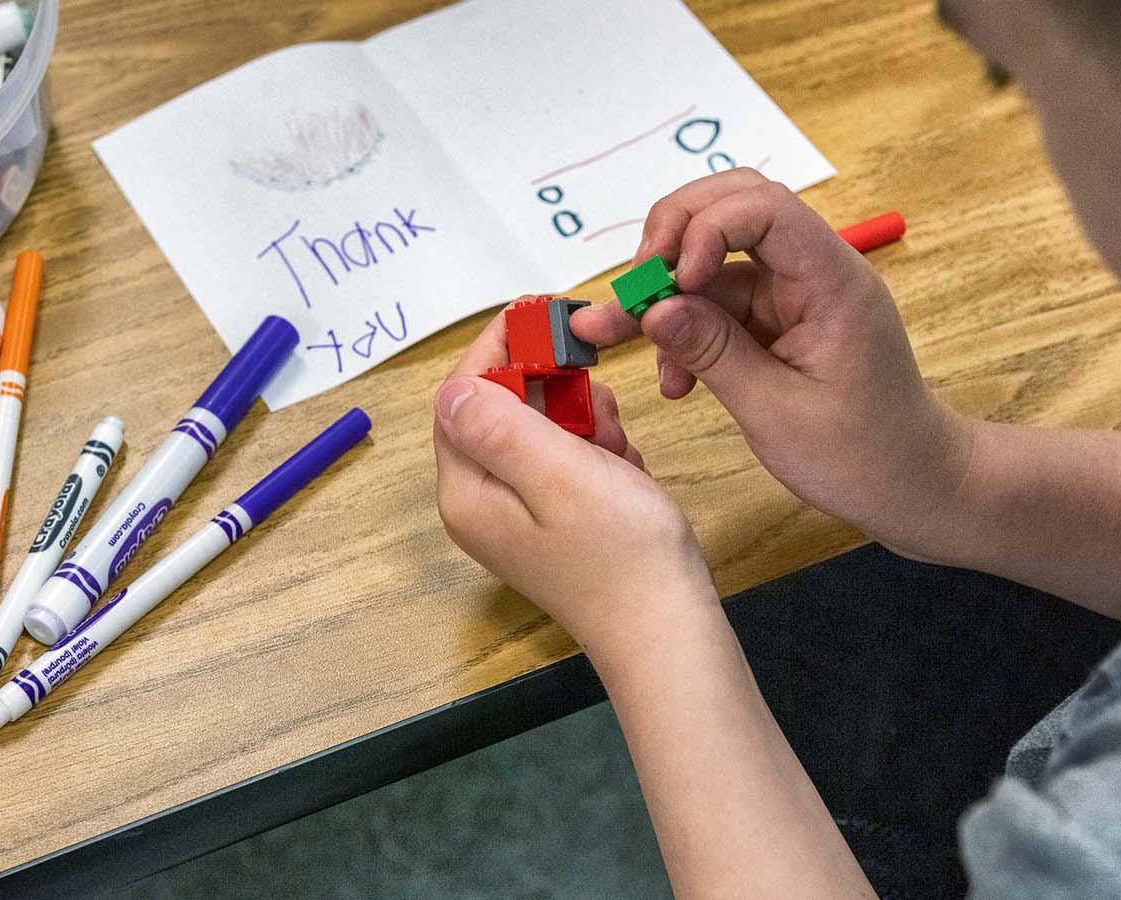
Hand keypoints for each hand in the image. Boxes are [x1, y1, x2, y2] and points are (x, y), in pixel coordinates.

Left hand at [433, 304, 718, 652]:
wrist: (669, 630)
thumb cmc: (619, 550)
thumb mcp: (557, 472)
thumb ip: (499, 425)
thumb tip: (451, 388)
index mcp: (467, 492)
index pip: (457, 398)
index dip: (495, 350)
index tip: (540, 314)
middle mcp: (480, 504)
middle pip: (496, 411)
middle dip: (549, 391)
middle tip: (597, 393)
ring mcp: (516, 516)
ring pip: (537, 431)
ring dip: (580, 420)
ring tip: (614, 443)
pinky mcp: (553, 522)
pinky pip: (563, 461)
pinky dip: (595, 452)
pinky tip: (622, 469)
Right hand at [572, 170, 974, 556]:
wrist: (909, 484)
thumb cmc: (862, 454)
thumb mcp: (777, 411)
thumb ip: (713, 353)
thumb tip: (655, 310)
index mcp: (832, 280)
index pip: (765, 207)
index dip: (707, 227)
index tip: (673, 281)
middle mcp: (811, 272)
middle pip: (732, 208)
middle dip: (671, 239)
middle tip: (630, 285)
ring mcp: (791, 295)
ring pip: (712, 264)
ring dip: (664, 297)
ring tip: (615, 336)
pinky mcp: (774, 320)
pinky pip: (714, 307)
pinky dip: (682, 333)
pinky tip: (671, 380)